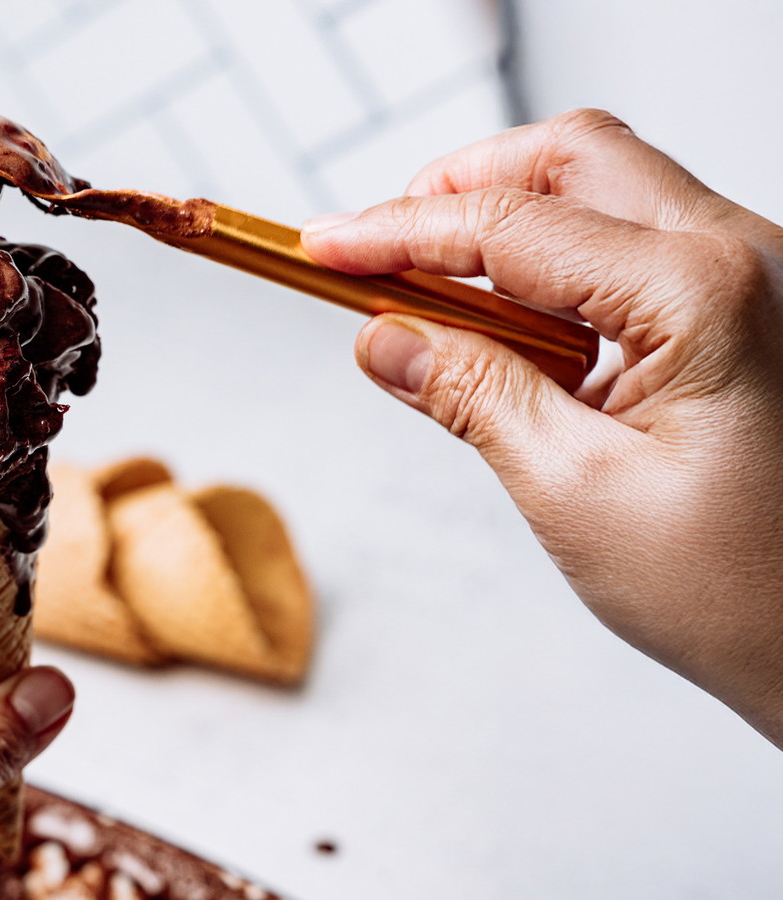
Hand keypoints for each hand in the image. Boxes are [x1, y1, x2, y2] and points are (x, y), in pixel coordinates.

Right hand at [301, 109, 782, 746]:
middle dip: (461, 187)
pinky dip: (555, 266)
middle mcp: (747, 257)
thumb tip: (384, 337)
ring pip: (606, 190)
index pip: (512, 225)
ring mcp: (757, 276)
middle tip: (377, 248)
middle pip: (572, 159)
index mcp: (704, 293)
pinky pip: (636, 245)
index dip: (398, 229)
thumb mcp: (575, 494)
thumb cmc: (745, 592)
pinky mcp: (747, 308)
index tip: (321, 246)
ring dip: (507, 226)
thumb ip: (472, 395)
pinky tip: (507, 328)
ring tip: (429, 298)